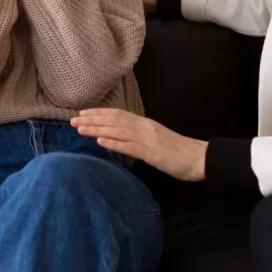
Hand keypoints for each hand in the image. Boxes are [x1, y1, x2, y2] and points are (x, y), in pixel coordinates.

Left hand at [71, 109, 207, 181]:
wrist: (199, 158)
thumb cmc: (178, 151)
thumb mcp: (156, 139)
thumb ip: (139, 137)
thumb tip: (121, 138)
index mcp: (145, 123)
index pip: (118, 114)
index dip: (99, 113)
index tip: (82, 113)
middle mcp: (144, 127)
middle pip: (114, 120)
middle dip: (92, 120)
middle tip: (72, 120)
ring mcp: (148, 139)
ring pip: (118, 131)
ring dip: (97, 129)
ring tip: (80, 129)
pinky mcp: (152, 153)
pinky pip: (130, 147)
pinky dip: (113, 143)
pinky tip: (100, 142)